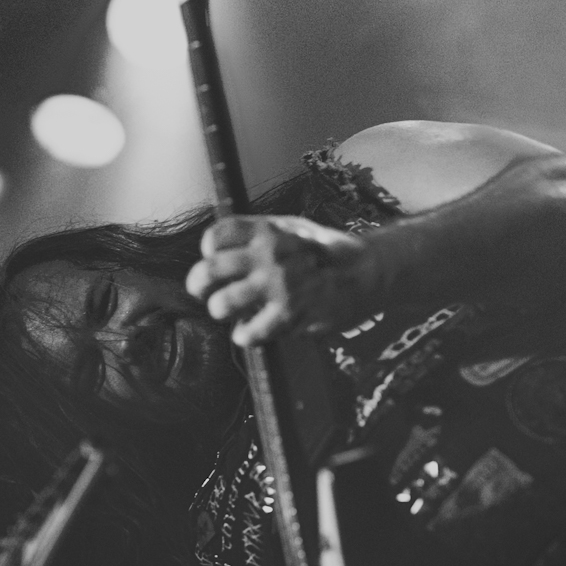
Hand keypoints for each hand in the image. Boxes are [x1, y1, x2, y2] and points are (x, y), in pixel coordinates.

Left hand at [185, 214, 367, 345]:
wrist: (366, 272)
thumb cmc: (325, 253)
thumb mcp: (293, 230)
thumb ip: (258, 236)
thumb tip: (219, 249)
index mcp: (266, 231)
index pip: (215, 237)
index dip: (208, 251)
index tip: (213, 259)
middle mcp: (268, 255)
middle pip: (207, 271)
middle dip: (198, 286)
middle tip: (204, 293)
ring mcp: (278, 285)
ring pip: (221, 304)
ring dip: (221, 311)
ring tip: (232, 313)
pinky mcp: (290, 314)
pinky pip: (248, 332)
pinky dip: (244, 335)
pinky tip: (250, 331)